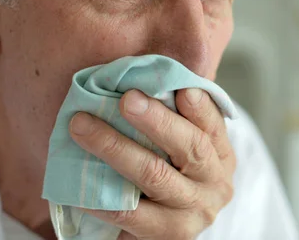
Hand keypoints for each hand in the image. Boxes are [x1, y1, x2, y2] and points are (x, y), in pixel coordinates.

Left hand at [69, 88, 236, 239]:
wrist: (167, 224)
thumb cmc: (170, 170)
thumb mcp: (183, 144)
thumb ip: (173, 115)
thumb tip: (143, 74)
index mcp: (221, 156)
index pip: (214, 126)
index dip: (200, 107)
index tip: (181, 87)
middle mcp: (214, 185)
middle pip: (190, 148)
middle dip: (157, 121)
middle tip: (126, 99)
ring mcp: (192, 215)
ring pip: (154, 176)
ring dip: (116, 148)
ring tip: (82, 126)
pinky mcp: (165, 237)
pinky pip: (128, 214)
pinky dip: (101, 195)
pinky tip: (78, 178)